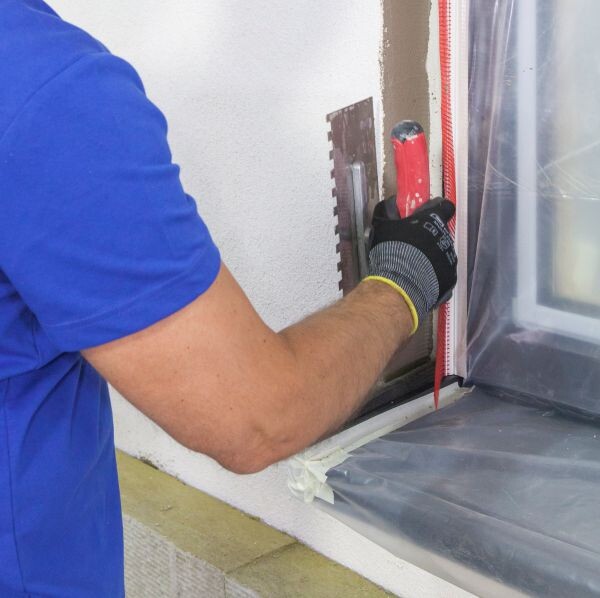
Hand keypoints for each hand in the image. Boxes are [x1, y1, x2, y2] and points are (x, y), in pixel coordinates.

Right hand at [365, 196, 456, 332]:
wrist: (401, 285)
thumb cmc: (393, 250)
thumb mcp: (382, 225)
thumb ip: (386, 210)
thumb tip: (390, 203)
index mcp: (433, 220)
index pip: (445, 206)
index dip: (436, 209)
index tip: (425, 214)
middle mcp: (447, 238)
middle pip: (441, 233)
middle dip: (429, 238)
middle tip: (411, 246)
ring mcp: (450, 260)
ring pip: (443, 255)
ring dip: (431, 258)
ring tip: (412, 267)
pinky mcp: (450, 280)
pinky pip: (442, 275)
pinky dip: (432, 276)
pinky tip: (418, 280)